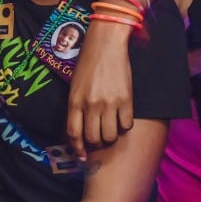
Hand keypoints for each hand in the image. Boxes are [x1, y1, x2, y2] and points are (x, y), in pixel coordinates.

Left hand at [66, 21, 133, 160]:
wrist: (106, 45)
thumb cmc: (88, 63)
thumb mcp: (75, 85)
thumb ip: (76, 106)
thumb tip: (80, 129)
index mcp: (74, 101)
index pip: (73, 133)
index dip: (77, 148)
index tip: (82, 156)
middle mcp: (90, 105)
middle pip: (93, 138)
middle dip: (95, 143)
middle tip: (99, 139)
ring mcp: (109, 103)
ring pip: (110, 135)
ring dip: (110, 137)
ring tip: (111, 129)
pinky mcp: (126, 100)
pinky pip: (126, 125)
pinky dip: (124, 126)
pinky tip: (122, 119)